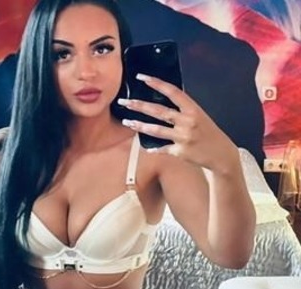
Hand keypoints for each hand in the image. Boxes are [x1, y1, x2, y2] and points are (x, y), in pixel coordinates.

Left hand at [118, 74, 237, 170]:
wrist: (222, 155)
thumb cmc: (209, 133)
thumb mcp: (200, 116)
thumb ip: (183, 108)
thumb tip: (166, 97)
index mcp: (193, 109)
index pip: (172, 92)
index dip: (156, 83)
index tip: (141, 77)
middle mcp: (188, 122)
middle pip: (159, 111)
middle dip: (139, 105)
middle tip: (124, 101)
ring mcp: (183, 137)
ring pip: (156, 130)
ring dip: (140, 126)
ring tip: (127, 121)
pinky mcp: (179, 152)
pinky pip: (162, 148)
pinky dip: (153, 148)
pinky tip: (145, 146)